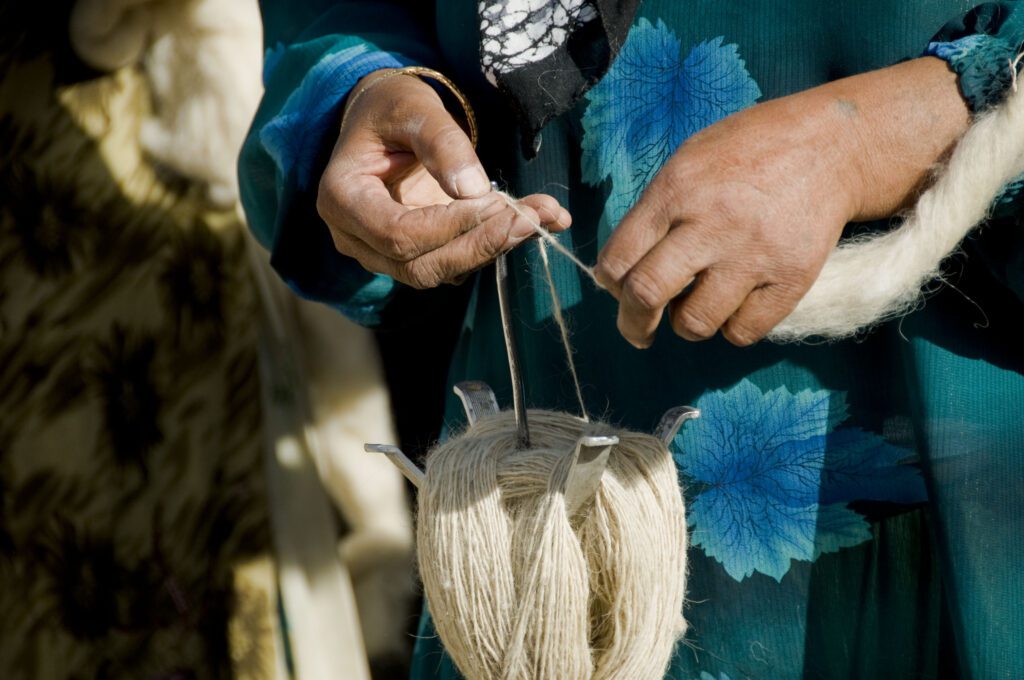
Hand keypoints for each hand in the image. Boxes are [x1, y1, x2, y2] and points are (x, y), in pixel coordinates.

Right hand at [317, 69, 569, 287]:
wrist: (388, 121)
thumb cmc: (393, 109)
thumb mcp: (414, 108)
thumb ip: (441, 143)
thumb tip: (473, 188)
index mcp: (342, 199)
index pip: (397, 234)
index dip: (450, 226)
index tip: (498, 202)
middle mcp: (357, 238)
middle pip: (420, 266)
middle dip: (481, 244)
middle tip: (534, 216)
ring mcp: (384, 253)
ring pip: (442, 271)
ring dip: (496, 247)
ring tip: (544, 214)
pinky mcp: (416, 255)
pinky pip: (456, 263)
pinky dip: (496, 244)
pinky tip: (535, 219)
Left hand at [595, 58, 969, 347]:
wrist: (831, 146)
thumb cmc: (748, 153)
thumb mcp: (689, 161)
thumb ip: (654, 212)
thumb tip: (620, 272)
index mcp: (677, 190)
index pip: (618, 258)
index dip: (609, 284)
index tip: (618, 289)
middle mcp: (712, 223)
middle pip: (647, 295)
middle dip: (632, 324)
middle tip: (638, 331)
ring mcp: (754, 254)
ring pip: (695, 323)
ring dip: (686, 324)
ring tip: (697, 303)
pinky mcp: (792, 279)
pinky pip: (743, 331)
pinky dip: (732, 327)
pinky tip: (736, 302)